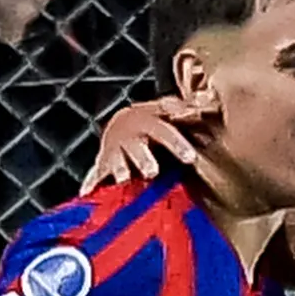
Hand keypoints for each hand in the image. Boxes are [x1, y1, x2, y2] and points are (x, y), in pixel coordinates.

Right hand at [86, 94, 211, 185]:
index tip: (191, 158)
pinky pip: (96, 176)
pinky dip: (91, 185)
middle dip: (143, 158)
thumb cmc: (156, 125)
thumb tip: (207, 102)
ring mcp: (115, 151)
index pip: (164, 131)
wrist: (123, 125)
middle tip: (152, 172)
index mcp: (149, 123)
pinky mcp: (102, 164)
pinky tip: (87, 193)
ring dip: (119, 170)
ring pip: (116, 161)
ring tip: (124, 180)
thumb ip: (188, 112)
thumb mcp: (169, 114)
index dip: (177, 144)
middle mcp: (130, 137)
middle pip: (136, 147)